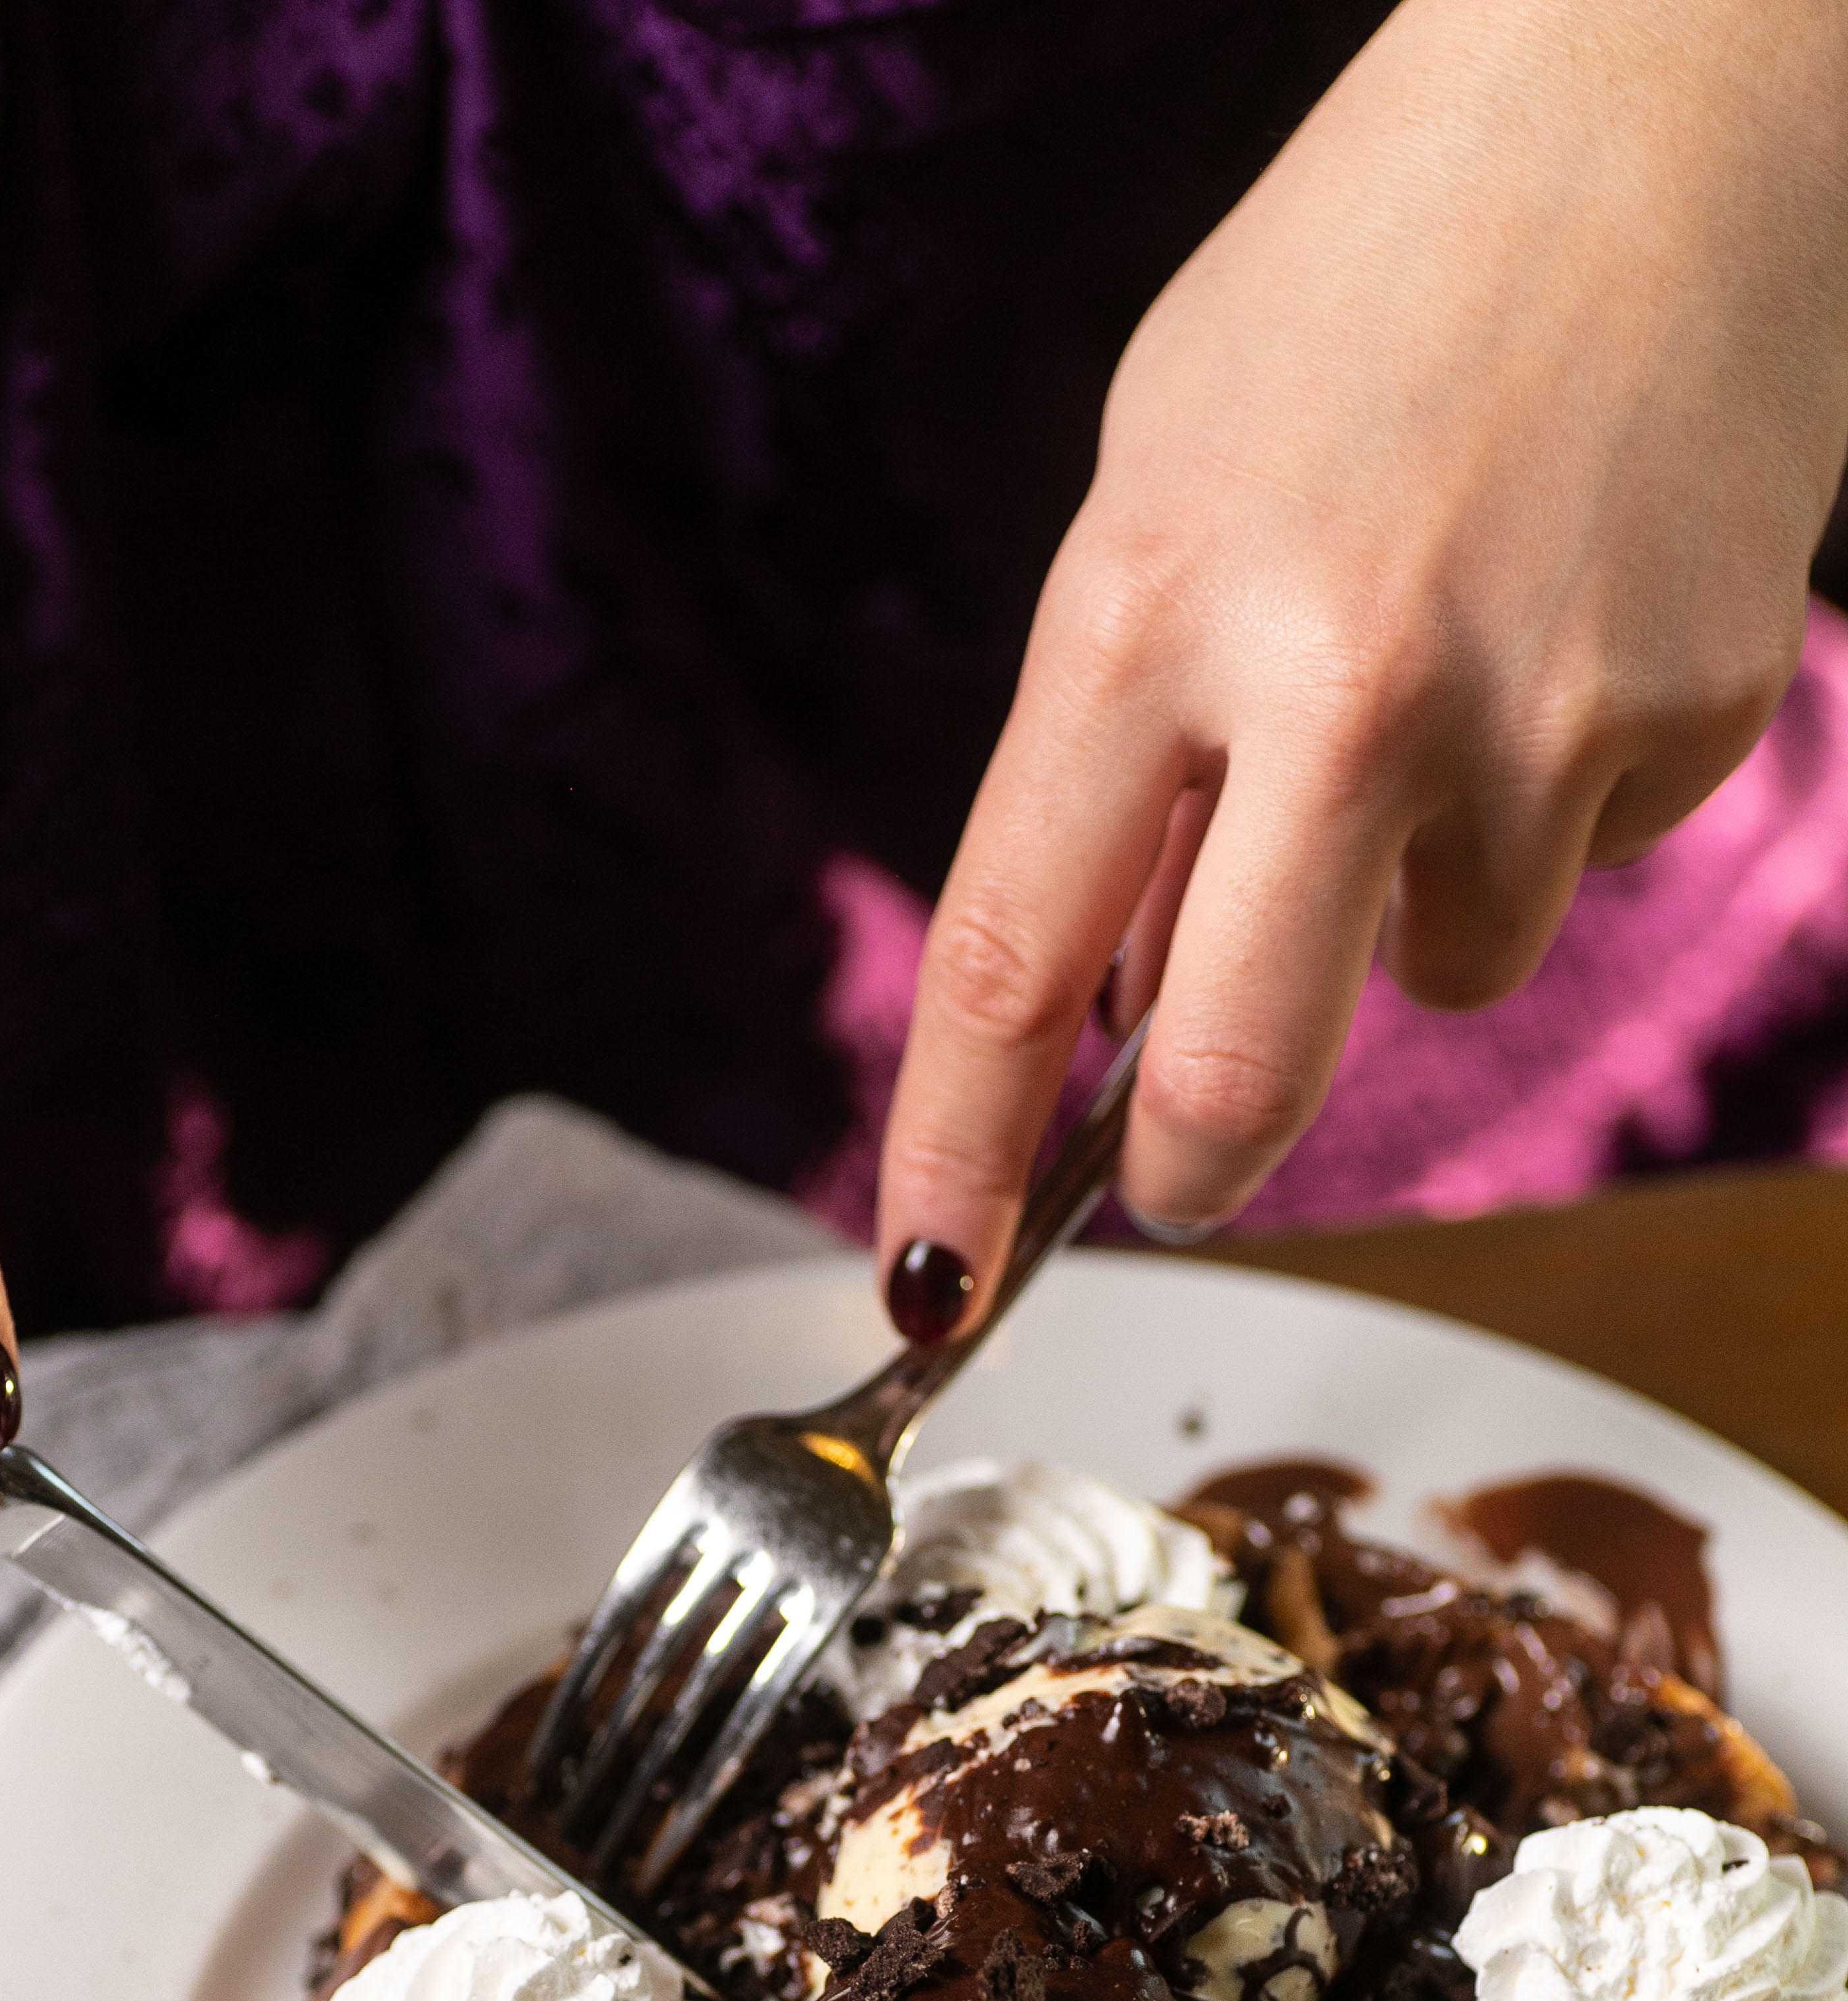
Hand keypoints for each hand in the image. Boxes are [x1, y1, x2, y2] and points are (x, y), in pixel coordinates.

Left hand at [875, 0, 1847, 1331]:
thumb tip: (1128, 1001)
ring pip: (1438, 974)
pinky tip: (1553, 633)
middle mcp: (1338, 681)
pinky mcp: (1679, 722)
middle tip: (1182, 1171)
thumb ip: (1124, 756)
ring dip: (1405, 904)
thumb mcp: (1159, 494)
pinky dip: (1542, 804)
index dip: (959, 1153)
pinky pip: (1570, 869)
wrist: (1658, 108)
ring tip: (1436, 687)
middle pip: (1240, 1073)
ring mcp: (1529, 714)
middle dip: (1195, 1166)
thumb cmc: (1367, 292)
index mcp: (1149, 609)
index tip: (929, 1276)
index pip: (1014, 958)